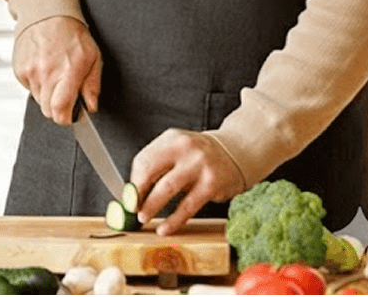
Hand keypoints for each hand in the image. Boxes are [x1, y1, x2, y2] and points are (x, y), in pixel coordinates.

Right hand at [12, 16, 100, 125]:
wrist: (46, 15)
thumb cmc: (72, 35)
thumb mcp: (93, 57)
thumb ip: (92, 85)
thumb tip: (91, 106)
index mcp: (67, 72)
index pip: (59, 110)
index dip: (65, 119)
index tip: (70, 116)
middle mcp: (46, 74)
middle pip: (48, 111)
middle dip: (57, 108)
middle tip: (65, 94)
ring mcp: (30, 72)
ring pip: (38, 100)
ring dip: (47, 95)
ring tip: (54, 76)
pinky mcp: (19, 70)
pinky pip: (29, 88)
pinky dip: (36, 84)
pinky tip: (44, 69)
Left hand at [131, 128, 246, 234]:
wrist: (238, 153)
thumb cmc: (200, 156)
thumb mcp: (178, 150)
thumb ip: (157, 166)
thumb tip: (133, 195)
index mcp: (172, 139)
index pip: (144, 160)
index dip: (133, 182)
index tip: (128, 197)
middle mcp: (185, 149)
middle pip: (151, 171)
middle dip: (138, 193)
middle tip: (132, 209)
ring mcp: (200, 166)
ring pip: (168, 188)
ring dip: (152, 206)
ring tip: (143, 218)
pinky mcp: (212, 184)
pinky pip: (188, 206)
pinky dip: (174, 220)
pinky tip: (165, 228)